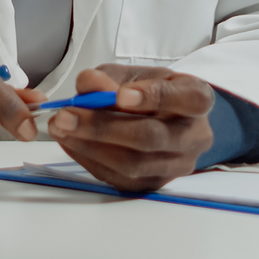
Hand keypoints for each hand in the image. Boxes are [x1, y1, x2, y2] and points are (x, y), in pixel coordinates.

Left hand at [48, 65, 213, 192]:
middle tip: (67, 114)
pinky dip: (89, 159)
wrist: (166, 121)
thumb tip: (88, 85)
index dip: (154, 97)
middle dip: (103, 126)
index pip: (188, 100)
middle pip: (150, 136)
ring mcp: (176, 165)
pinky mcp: (153, 184)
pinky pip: (119, 177)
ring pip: (132, 163)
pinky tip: (71, 141)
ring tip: (61, 127)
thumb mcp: (135, 74)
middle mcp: (195, 137)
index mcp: (198, 99)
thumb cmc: (152, 92)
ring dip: (90, 145)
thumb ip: (111, 77)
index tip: (121, 95)